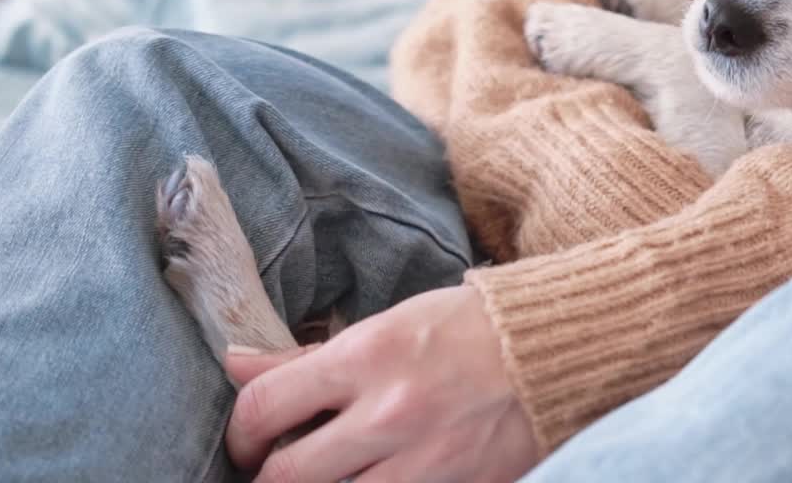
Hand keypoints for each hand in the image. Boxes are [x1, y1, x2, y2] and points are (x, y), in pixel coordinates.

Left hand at [224, 284, 538, 482]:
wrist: (553, 351)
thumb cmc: (467, 329)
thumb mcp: (388, 324)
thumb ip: (309, 356)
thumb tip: (238, 365)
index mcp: (368, 356)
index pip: (266, 407)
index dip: (242, 431)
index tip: (249, 437)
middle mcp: (390, 414)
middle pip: (287, 475)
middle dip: (268, 474)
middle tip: (274, 467)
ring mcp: (425, 462)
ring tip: (325, 475)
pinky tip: (378, 475)